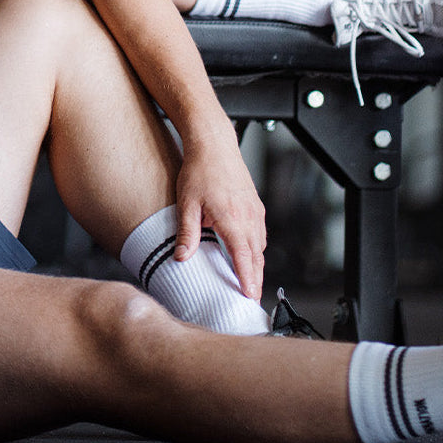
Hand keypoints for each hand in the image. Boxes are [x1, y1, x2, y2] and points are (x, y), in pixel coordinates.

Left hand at [172, 125, 265, 300]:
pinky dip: (257, 248)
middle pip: (256, 256)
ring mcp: (254, 210)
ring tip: (251, 282)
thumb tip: (182, 257)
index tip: (249, 296)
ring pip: (260, 245)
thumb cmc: (200, 169)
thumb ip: (187, 233)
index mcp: (232, 219)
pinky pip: (260, 232)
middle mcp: (248, 216)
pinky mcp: (255, 204)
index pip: (243, 257)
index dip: (247, 279)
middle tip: (252, 299)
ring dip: (257, 264)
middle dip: (256, 279)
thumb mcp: (187, 203)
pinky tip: (250, 253)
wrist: (214, 144)